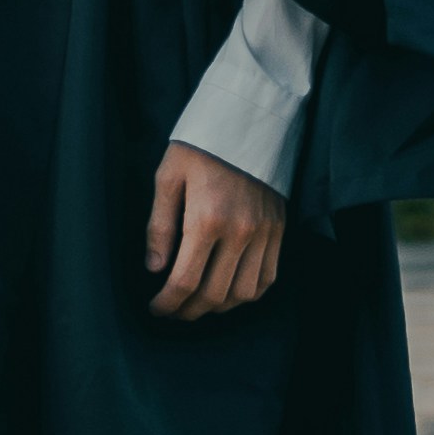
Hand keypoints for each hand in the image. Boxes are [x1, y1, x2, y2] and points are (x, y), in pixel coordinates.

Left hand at [144, 143, 282, 318]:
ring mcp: (264, 234)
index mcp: (206, 219)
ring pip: (244, 293)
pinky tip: (230, 292)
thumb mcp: (167, 179)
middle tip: (173, 312)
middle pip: (215, 294)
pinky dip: (248, 294)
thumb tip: (155, 268)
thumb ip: (160, 227)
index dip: (168, 303)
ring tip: (198, 304)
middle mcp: (239, 232)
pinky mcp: (278, 231)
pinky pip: (267, 278)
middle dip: (189, 310)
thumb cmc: (199, 148)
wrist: (246, 123)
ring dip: (219, 307)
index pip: (185, 280)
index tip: (156, 309)